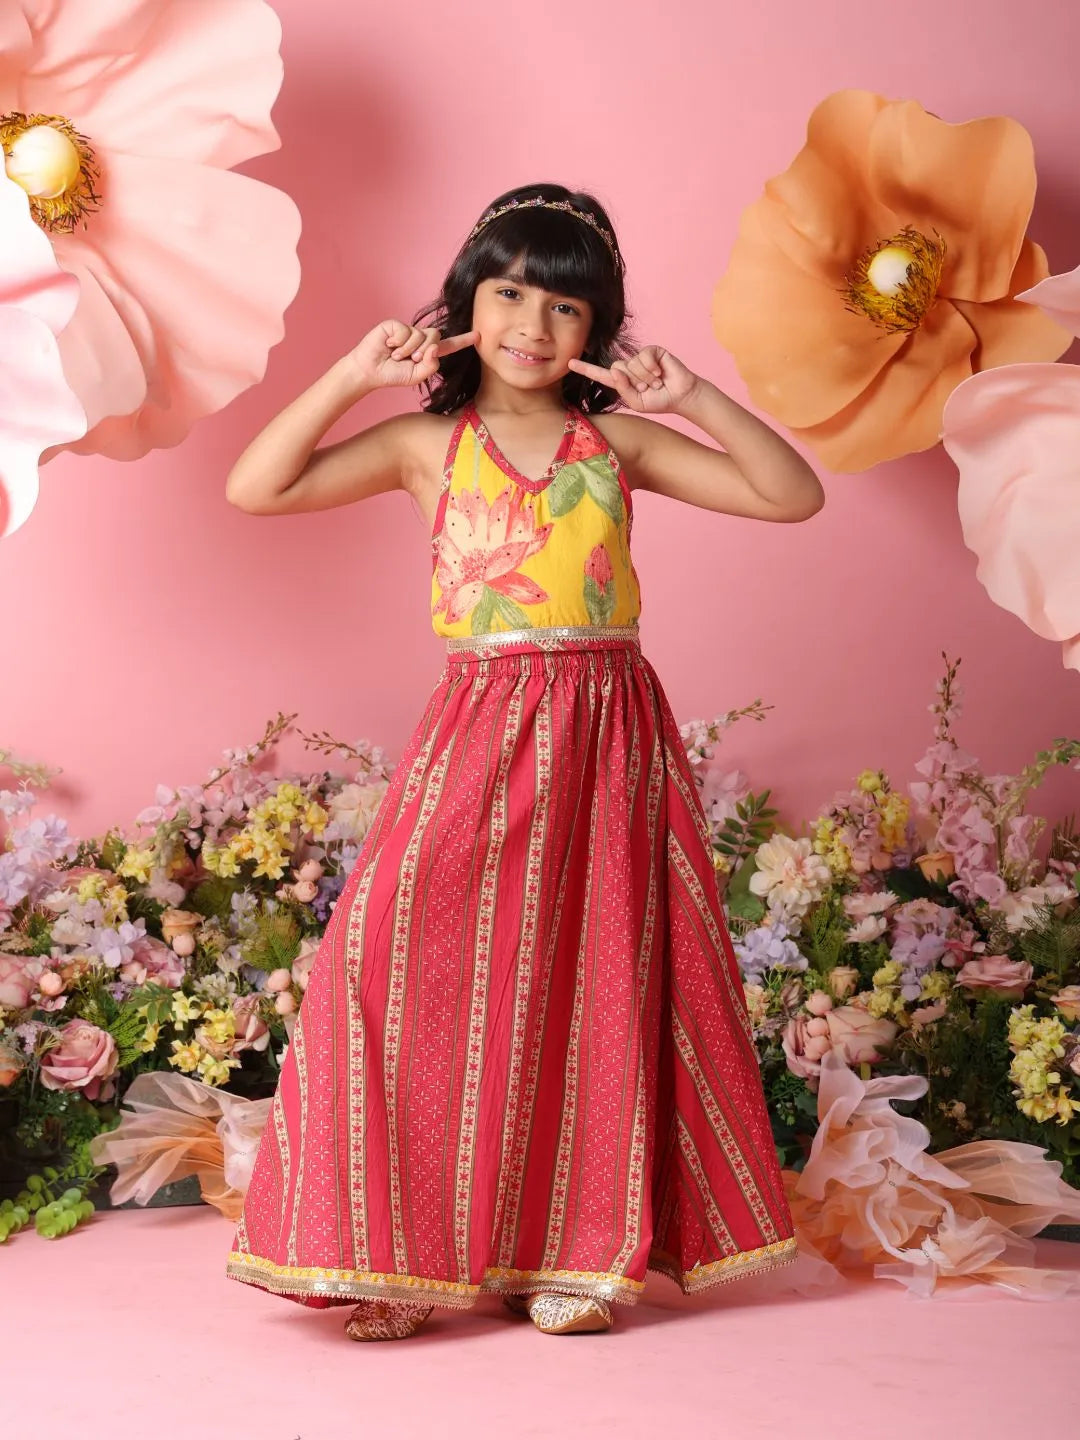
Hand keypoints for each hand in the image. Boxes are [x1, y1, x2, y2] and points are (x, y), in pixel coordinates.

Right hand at [346, 320, 477, 390]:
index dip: (463, 340)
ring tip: (396, 355)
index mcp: (427, 352)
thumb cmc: (392, 374)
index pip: (448, 345)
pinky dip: (399, 343)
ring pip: (422, 335)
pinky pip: (406, 331)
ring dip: (409, 350)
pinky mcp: (396, 325)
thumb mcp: (416, 376)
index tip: (478, 336)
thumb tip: (434, 348)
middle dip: (424, 351)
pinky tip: (388, 346)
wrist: (370, 371)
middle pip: (436, 337)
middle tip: (409, 359)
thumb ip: (431, 366)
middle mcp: (420, 338)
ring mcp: (408, 330)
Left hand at [567, 346, 699, 412]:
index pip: (600, 374)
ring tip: (656, 382)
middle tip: (648, 388)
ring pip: (631, 364)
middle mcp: (628, 367)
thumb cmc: (659, 401)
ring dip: (645, 377)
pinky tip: (660, 373)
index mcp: (622, 381)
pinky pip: (643, 356)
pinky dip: (651, 368)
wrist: (681, 396)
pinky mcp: (652, 351)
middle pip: (618, 369)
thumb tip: (615, 370)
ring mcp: (640, 358)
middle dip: (634, 382)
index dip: (585, 369)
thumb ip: (623, 389)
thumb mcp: (636, 402)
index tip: (569, 363)